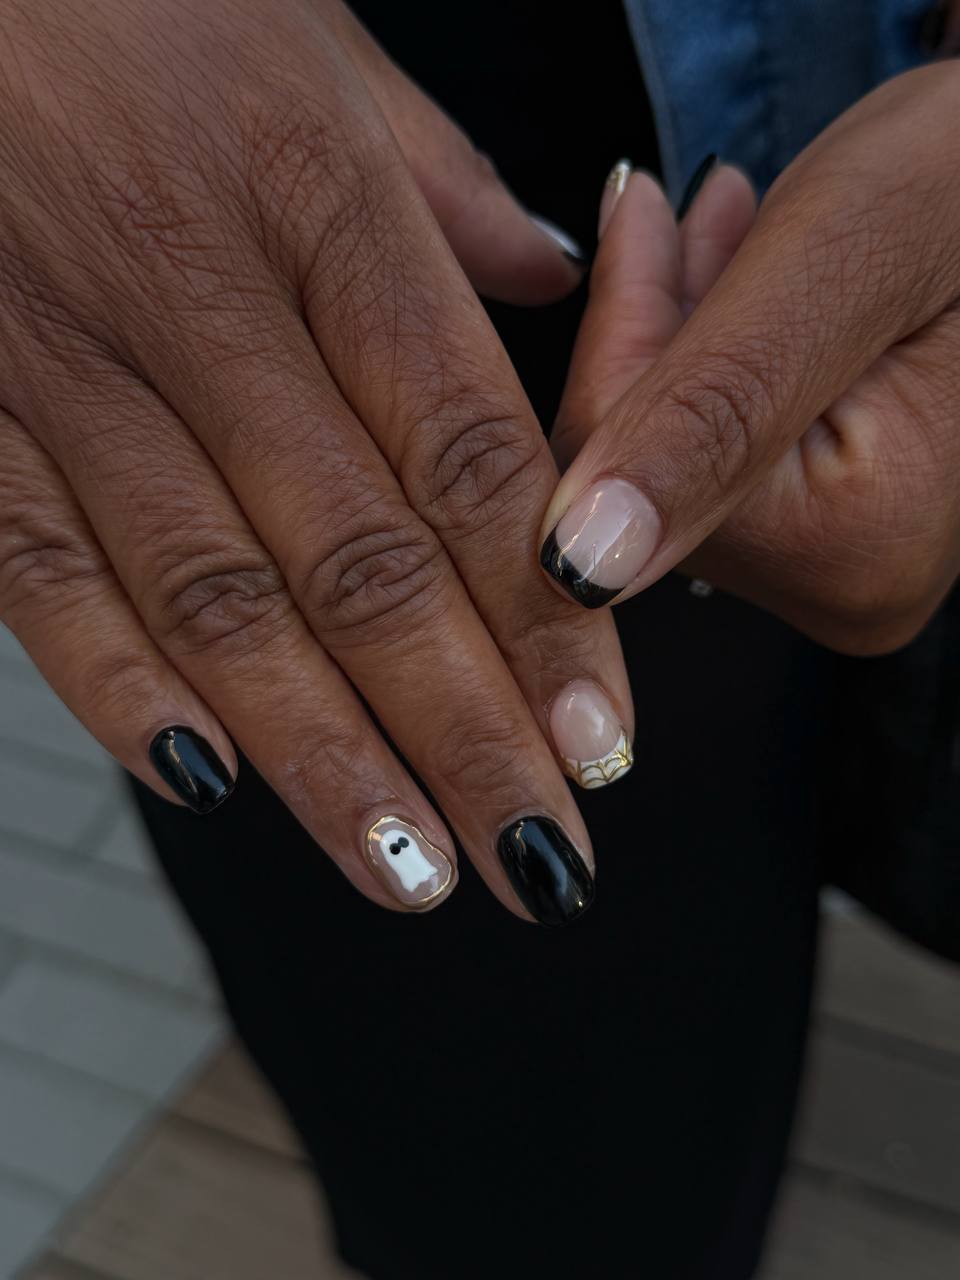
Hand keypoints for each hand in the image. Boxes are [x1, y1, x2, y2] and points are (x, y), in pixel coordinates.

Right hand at [0, 0, 632, 924]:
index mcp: (319, 203)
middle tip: (541, 864)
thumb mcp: (313, 42)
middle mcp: (202, 295)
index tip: (602, 744)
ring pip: (217, 596)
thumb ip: (438, 180)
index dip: (546, 614)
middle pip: (364, 562)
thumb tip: (559, 274)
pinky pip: (37, 567)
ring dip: (321, 755)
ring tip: (411, 873)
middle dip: (464, 733)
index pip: (468, 455)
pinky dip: (117, 685)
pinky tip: (209, 783)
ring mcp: (66, 357)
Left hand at [540, 64, 959, 655]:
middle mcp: (848, 586)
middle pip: (654, 476)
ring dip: (683, 331)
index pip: (630, 478)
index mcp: (854, 549)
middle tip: (678, 214)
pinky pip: (723, 450)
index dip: (622, 337)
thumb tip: (578, 560)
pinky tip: (746, 274)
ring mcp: (844, 563)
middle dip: (656, 333)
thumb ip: (712, 406)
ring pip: (679, 456)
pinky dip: (718, 356)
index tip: (641, 219)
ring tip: (724, 224)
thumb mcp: (842, 257)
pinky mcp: (838, 527)